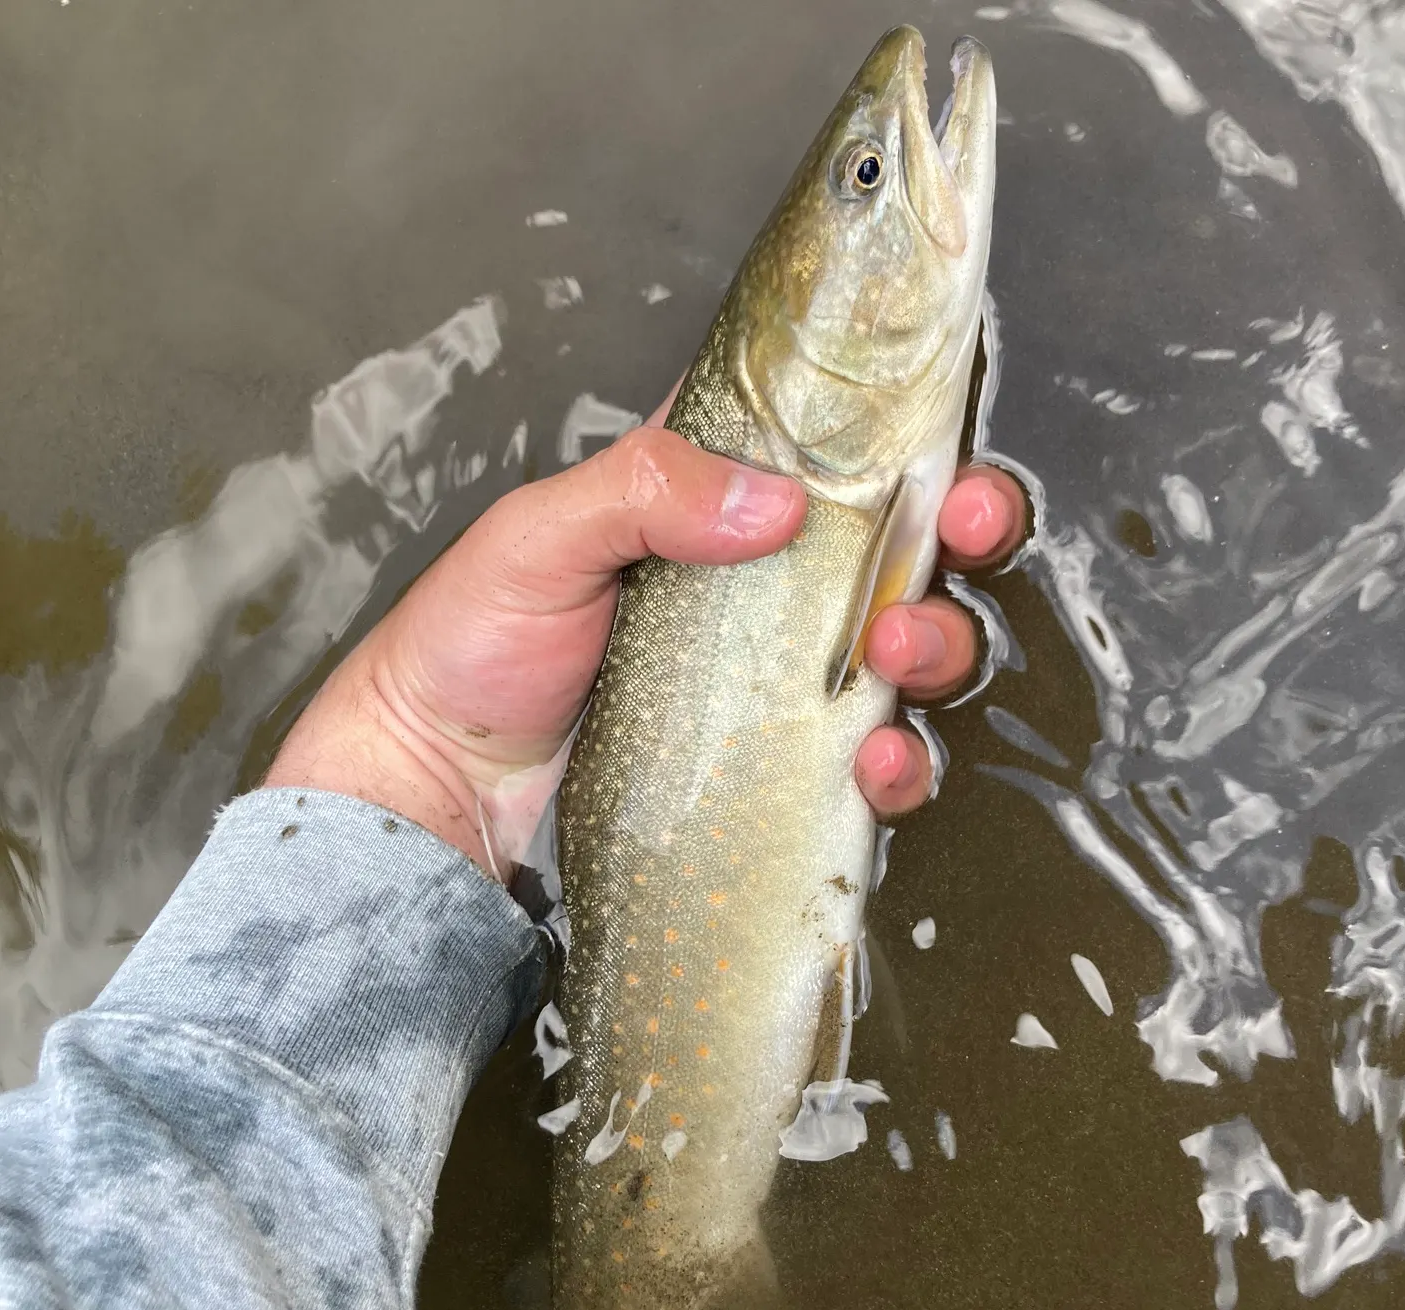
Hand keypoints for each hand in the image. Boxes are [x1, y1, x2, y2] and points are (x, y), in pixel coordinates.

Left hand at [266, 407, 1024, 882]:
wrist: (441, 786)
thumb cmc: (473, 642)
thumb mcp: (540, 536)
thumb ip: (647, 489)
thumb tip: (775, 503)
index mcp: (715, 497)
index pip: (836, 440)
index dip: (908, 428)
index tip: (946, 435)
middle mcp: (767, 581)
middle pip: (902, 539)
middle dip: (962, 528)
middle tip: (960, 529)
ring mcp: (780, 677)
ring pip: (908, 645)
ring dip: (938, 641)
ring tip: (898, 654)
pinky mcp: (782, 764)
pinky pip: (870, 760)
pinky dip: (899, 764)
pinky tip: (877, 764)